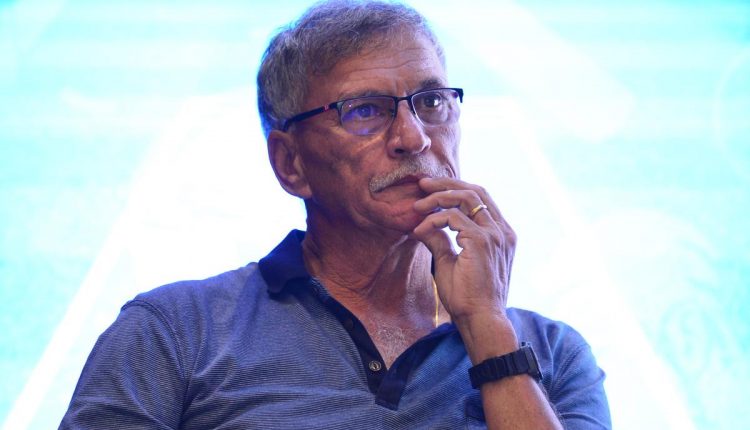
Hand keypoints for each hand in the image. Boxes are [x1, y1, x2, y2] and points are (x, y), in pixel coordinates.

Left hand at [411, 177, 515, 325]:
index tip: (430, 191)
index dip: (455, 189)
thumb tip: (424, 225)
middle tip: (422, 185)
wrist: (480, 320)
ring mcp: (494, 234)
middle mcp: (502, 230)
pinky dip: (433, 219)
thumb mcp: (449, 263)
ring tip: (417, 205)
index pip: (480, 198)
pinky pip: (452, 217)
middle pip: (476, 190)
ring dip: (438, 197)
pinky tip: (420, 230)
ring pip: (466, 197)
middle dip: (447, 183)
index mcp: (500, 234)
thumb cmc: (467, 298)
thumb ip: (441, 241)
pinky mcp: (481, 241)